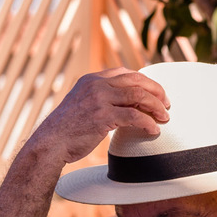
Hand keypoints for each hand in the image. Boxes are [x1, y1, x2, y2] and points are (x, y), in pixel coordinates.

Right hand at [30, 67, 170, 166]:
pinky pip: (134, 116)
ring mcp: (99, 99)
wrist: (49, 143)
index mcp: (91, 80)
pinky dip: (148, 123)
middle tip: (166, 104)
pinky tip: (153, 130)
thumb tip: (120, 106)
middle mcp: (96, 85)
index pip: (125, 73)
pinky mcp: (103, 116)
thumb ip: (97, 100)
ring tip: (164, 118)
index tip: (155, 93)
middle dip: (156, 92)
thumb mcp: (79, 105)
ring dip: (156, 107)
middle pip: (136, 81)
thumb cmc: (64, 131)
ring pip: (139, 96)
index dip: (144, 82)